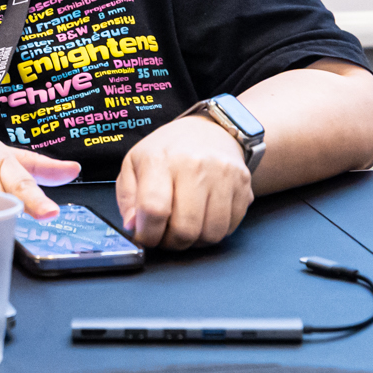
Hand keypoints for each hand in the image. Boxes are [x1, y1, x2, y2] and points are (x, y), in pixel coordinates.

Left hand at [116, 114, 253, 249]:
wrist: (211, 130)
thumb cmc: (168, 151)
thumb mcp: (134, 164)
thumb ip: (128, 198)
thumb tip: (133, 227)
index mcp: (161, 159)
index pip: (154, 209)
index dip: (147, 234)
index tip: (145, 236)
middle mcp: (194, 165)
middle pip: (185, 229)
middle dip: (172, 242)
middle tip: (166, 235)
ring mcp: (223, 175)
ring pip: (210, 234)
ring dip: (195, 241)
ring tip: (186, 226)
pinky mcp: (244, 185)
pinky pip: (230, 228)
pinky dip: (215, 232)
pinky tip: (204, 218)